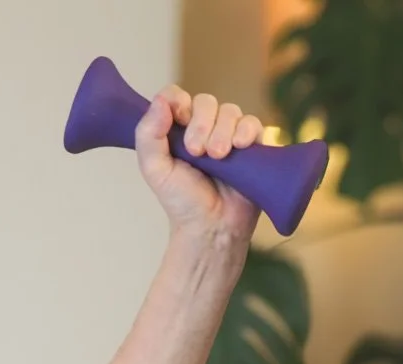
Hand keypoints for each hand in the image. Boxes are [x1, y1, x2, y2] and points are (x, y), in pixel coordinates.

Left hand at [134, 87, 262, 242]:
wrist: (212, 227)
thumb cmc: (182, 201)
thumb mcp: (154, 169)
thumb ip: (148, 134)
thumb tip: (160, 100)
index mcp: (177, 129)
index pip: (177, 96)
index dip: (178, 102)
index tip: (179, 120)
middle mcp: (204, 127)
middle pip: (206, 102)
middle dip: (202, 124)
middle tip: (197, 152)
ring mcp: (229, 135)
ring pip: (230, 111)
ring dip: (223, 130)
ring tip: (218, 156)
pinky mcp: (252, 146)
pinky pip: (254, 124)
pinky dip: (246, 131)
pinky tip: (239, 147)